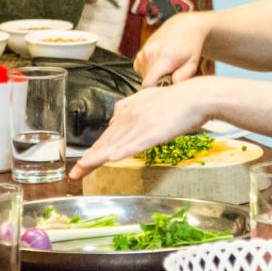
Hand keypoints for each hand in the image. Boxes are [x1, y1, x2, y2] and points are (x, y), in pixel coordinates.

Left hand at [68, 79, 211, 178]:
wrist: (197, 96)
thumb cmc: (178, 100)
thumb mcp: (148, 98)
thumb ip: (131, 107)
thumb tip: (116, 118)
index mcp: (130, 110)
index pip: (108, 134)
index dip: (94, 150)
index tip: (82, 163)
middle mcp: (131, 116)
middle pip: (106, 141)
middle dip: (89, 159)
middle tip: (74, 174)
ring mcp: (142, 124)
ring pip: (116, 144)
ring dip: (98, 158)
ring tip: (83, 170)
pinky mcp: (154, 131)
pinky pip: (135, 143)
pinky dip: (122, 151)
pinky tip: (111, 158)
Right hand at [135, 13, 208, 87]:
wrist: (184, 27)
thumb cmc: (190, 47)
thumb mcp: (192, 63)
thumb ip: (182, 76)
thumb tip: (172, 87)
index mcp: (164, 58)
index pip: (148, 83)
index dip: (154, 92)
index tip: (163, 93)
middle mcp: (150, 54)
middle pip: (146, 81)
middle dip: (157, 84)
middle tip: (171, 78)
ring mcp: (144, 51)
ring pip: (143, 75)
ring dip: (153, 76)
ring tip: (167, 69)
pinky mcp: (140, 51)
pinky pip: (140, 68)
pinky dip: (148, 69)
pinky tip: (160, 64)